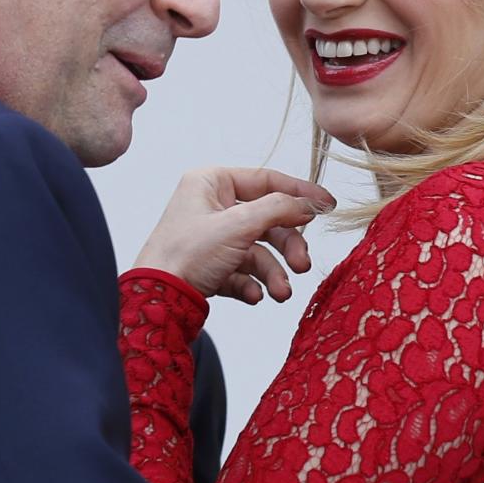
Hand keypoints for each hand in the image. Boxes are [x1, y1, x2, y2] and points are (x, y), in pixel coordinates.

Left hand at [134, 167, 334, 304]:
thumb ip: (279, 208)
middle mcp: (210, 206)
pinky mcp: (208, 266)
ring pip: (256, 250)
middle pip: (266, 220)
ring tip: (281, 292)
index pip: (266, 179)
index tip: (327, 206)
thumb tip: (308, 203)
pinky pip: (241, 272)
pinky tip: (253, 296)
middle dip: (286, 247)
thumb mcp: (239, 225)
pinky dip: (251, 284)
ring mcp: (209, 237)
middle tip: (302, 264)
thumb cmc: (186, 256)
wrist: (156, 303)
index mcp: (211, 183)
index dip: (299, 192)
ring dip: (273, 272)